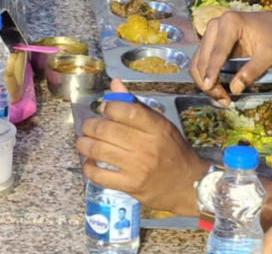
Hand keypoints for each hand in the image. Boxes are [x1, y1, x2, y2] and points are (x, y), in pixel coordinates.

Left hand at [75, 80, 209, 215]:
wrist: (188, 185)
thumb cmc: (173, 151)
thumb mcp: (161, 125)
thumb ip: (136, 106)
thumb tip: (114, 84)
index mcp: (156, 128)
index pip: (126, 110)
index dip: (109, 106)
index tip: (104, 108)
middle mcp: (146, 146)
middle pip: (106, 130)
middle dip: (90, 125)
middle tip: (88, 126)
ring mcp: (137, 167)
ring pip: (98, 150)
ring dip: (83, 144)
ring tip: (83, 141)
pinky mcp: (130, 185)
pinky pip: (99, 175)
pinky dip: (88, 167)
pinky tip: (89, 161)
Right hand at [190, 10, 271, 104]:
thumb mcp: (269, 55)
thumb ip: (253, 71)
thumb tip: (235, 89)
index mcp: (231, 22)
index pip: (217, 51)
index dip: (212, 71)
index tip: (209, 88)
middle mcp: (215, 24)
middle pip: (203, 58)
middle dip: (209, 81)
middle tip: (223, 100)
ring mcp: (211, 31)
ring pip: (198, 61)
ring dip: (204, 81)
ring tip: (220, 97)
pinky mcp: (210, 40)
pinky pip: (202, 60)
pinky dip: (206, 75)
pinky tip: (216, 88)